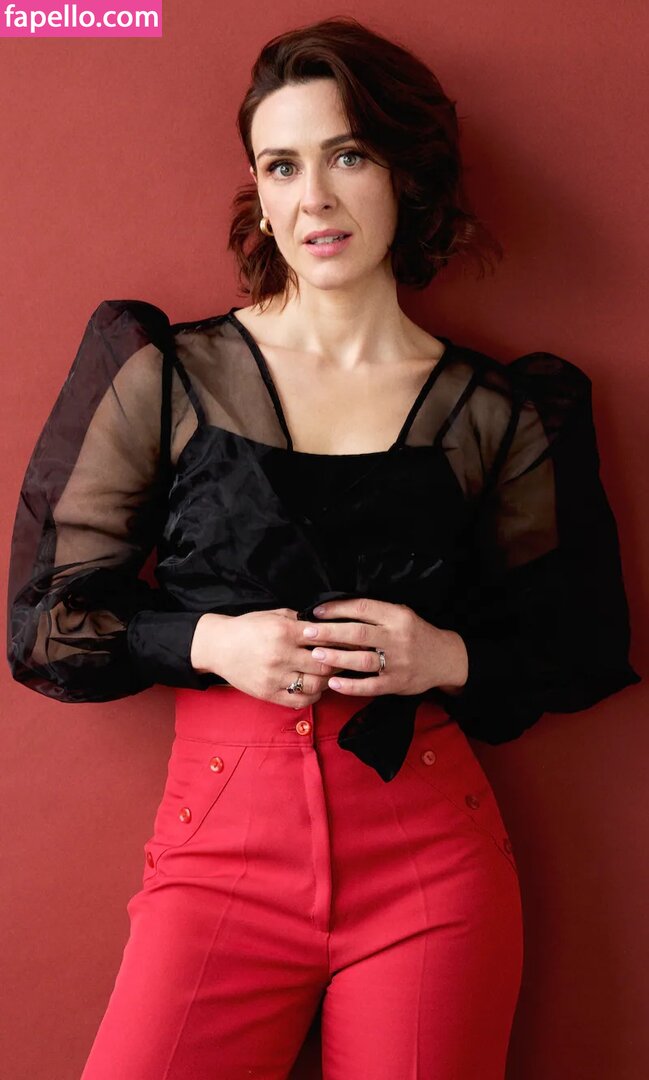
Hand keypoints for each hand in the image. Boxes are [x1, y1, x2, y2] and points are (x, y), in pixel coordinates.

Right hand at [190, 608, 350, 705]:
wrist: (218, 646)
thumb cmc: (248, 628)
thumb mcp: (274, 615)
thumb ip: (300, 620)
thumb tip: (327, 625)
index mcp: (284, 632)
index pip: (324, 638)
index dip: (342, 641)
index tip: (351, 642)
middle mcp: (280, 655)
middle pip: (324, 664)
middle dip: (340, 662)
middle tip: (348, 661)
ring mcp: (274, 677)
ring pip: (315, 685)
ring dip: (328, 681)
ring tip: (331, 675)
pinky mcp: (268, 693)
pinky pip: (299, 700)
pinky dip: (313, 696)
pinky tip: (316, 688)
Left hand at [299, 597, 468, 696]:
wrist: (445, 658)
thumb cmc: (416, 634)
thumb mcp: (401, 615)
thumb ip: (376, 613)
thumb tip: (338, 609)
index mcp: (397, 616)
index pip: (363, 608)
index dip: (337, 609)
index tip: (317, 611)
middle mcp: (397, 638)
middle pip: (358, 633)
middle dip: (330, 632)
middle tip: (307, 632)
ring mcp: (397, 663)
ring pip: (362, 660)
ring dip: (336, 657)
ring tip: (315, 654)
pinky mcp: (397, 683)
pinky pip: (370, 685)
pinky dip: (351, 686)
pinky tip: (334, 683)